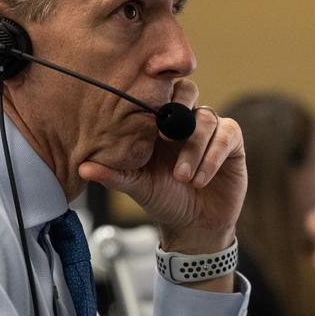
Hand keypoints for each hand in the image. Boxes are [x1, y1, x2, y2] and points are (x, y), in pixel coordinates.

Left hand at [78, 80, 245, 254]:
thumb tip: (83, 168)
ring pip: (206, 119)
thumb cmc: (164, 201)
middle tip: (168, 132)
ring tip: (183, 177)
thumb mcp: (137, 187)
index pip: (160, 92)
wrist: (195, 227)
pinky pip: (226, 135)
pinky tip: (199, 179)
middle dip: (180, 105)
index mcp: (160, 124)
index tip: (148, 100)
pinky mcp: (231, 143)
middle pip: (188, 90)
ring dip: (193, 149)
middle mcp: (186, 121)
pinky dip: (212, 157)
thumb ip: (114, 175)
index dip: (156, 88)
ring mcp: (211, 130)